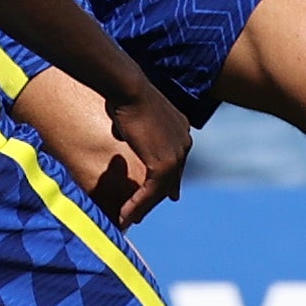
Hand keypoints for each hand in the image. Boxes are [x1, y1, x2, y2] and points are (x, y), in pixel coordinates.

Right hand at [103, 85, 190, 225]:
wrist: (128, 87)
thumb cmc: (124, 93)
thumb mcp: (133, 113)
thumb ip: (133, 128)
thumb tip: (121, 132)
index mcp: (180, 129)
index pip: (174, 160)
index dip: (168, 180)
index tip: (167, 194)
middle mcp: (184, 142)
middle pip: (170, 178)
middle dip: (155, 198)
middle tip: (141, 214)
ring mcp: (177, 154)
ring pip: (159, 189)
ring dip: (142, 206)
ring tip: (127, 218)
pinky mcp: (164, 164)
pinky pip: (150, 192)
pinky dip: (137, 205)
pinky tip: (125, 214)